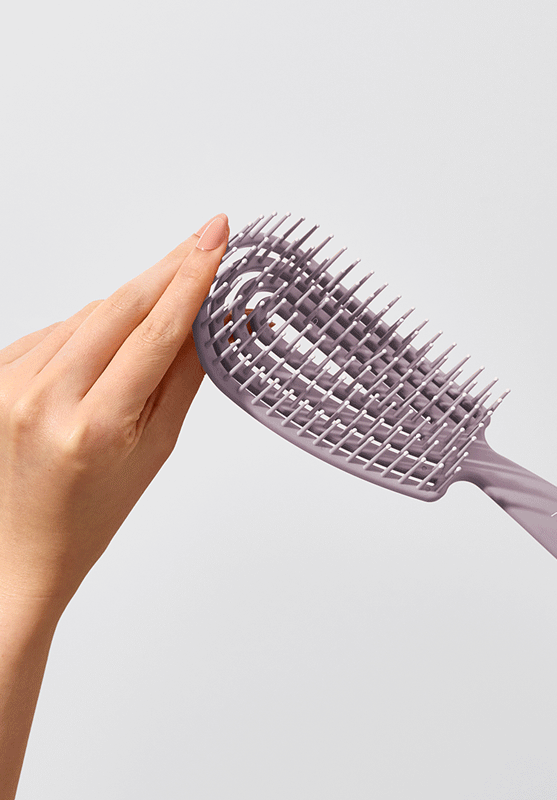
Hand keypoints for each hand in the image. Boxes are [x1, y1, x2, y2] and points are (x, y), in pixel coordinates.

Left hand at [0, 213, 228, 613]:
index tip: (215, 239)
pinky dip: (90, 325)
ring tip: (164, 306)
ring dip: (131, 302)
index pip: (155, 334)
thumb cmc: (94, 511)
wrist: (20, 549)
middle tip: (204, 239)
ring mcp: (9, 384)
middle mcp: (44, 398)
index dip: (191, 280)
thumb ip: (182, 377)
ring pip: (87, 315)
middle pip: (118, 309)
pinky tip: (109, 342)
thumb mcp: (155, 448)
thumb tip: (213, 322)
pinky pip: (55, 329)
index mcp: (95, 426)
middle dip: (167, 270)